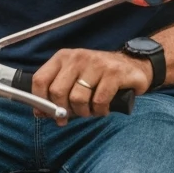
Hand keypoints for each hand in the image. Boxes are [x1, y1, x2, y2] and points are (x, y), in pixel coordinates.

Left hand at [31, 49, 152, 124]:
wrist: (133, 64)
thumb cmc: (99, 75)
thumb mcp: (74, 77)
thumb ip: (56, 92)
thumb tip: (40, 113)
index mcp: (63, 57)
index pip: (40, 80)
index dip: (41, 101)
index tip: (50, 113)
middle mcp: (77, 57)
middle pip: (57, 92)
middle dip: (64, 110)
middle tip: (74, 114)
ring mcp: (96, 64)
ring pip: (77, 98)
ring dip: (83, 112)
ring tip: (90, 111)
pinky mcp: (114, 73)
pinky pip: (98, 101)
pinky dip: (99, 111)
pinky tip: (103, 109)